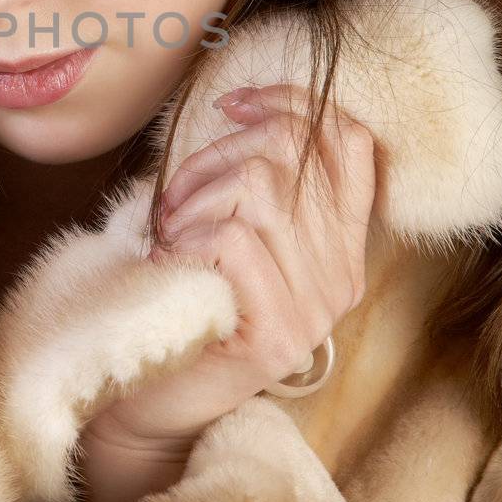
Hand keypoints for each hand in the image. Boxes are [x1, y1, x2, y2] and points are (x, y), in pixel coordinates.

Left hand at [82, 81, 375, 460]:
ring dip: (193, 200)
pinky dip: (186, 239)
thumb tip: (243, 106)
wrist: (151, 397)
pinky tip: (170, 264)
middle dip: (216, 157)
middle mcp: (341, 275)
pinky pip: (232, 240)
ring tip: (169, 236)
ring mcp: (315, 310)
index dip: (293, 104)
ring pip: (258, 189)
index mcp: (340, 243)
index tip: (234, 106)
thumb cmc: (182, 296)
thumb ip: (254, 179)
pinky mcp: (277, 336)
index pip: (350, 141)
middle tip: (176, 198)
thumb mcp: (228, 226)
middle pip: (290, 153)